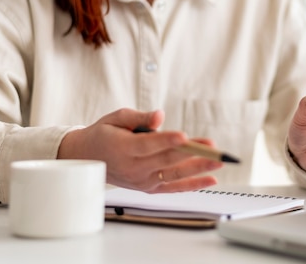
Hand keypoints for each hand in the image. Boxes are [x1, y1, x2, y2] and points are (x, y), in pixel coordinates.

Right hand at [57, 108, 222, 192]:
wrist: (87, 159)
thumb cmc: (104, 134)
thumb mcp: (116, 118)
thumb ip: (139, 118)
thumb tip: (159, 117)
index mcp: (123, 149)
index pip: (149, 145)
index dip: (167, 140)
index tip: (184, 136)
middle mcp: (133, 168)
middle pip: (167, 160)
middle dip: (192, 153)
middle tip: (213, 147)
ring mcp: (142, 181)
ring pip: (174, 175)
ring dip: (198, 168)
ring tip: (219, 161)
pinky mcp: (149, 188)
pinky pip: (173, 188)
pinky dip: (193, 184)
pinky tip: (211, 179)